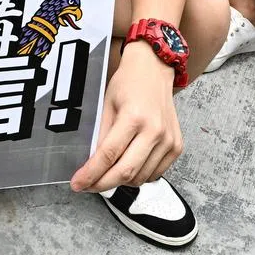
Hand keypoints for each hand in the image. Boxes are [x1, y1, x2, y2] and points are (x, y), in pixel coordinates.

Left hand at [70, 44, 181, 192]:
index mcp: (134, 116)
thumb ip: (100, 136)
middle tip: (88, 185)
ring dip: (121, 182)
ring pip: (140, 178)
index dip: (90, 174)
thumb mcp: (106, 105)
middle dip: (102, 184)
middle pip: (125, 172)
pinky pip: (155, 174)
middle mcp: (155, 130)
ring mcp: (168, 139)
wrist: (154, 69)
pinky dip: (140, 176)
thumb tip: (90, 166)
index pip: (108, 155)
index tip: (77, 184)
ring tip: (109, 171)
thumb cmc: (129, 83)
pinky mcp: (176, 145)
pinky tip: (130, 164)